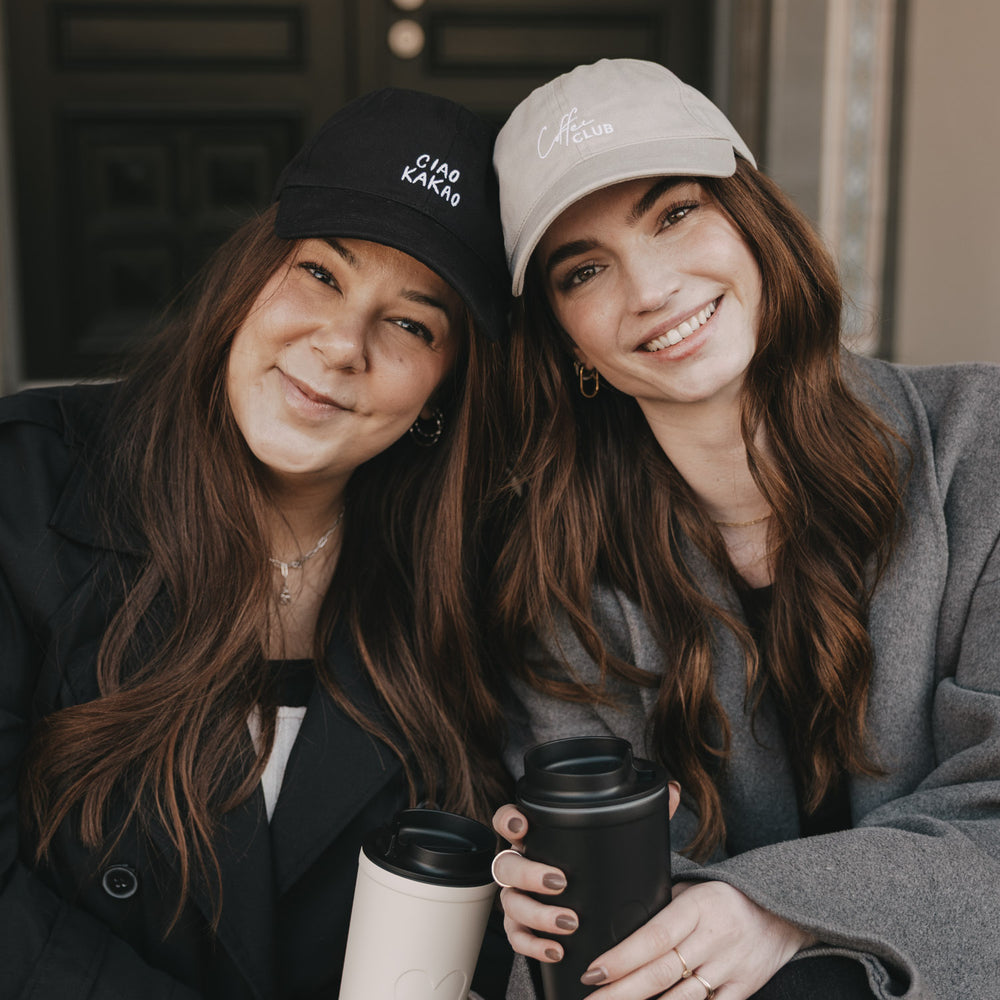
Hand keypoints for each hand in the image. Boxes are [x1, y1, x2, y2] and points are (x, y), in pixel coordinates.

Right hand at [490, 783, 680, 965]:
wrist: (596, 909)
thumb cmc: (600, 867)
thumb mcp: (618, 841)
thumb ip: (643, 814)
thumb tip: (674, 790)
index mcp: (538, 838)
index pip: (509, 820)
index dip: (508, 820)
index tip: (522, 826)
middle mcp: (522, 865)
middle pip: (506, 865)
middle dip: (528, 873)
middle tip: (560, 881)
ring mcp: (520, 898)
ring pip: (510, 902)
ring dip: (537, 913)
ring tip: (569, 923)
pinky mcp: (523, 929)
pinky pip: (517, 938)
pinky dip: (534, 945)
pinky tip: (556, 950)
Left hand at [581, 880, 816, 999]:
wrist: (781, 914)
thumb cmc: (725, 899)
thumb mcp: (694, 889)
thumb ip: (663, 907)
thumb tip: (623, 926)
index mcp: (696, 907)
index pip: (652, 937)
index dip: (621, 958)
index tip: (593, 971)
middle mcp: (713, 938)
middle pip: (659, 973)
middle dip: (620, 992)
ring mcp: (729, 968)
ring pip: (680, 999)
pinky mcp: (743, 990)